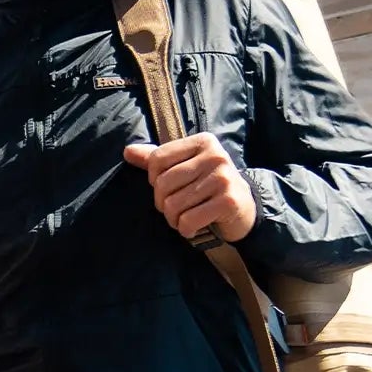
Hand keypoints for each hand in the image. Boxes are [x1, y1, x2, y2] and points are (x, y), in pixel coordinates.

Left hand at [125, 133, 257, 245]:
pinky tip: (195, 228)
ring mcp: (223, 178)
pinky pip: (188, 221)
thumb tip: (127, 151)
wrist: (245, 209)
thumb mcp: (186, 167)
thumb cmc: (208, 186)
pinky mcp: (228, 202)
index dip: (154, 180)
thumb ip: (157, 159)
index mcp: (202, 141)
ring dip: (174, 220)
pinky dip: (186, 230)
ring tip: (186, 218)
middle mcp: (215, 156)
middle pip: (163, 184)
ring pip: (173, 205)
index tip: (169, 188)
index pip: (157, 159)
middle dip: (163, 204)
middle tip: (176, 209)